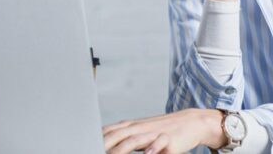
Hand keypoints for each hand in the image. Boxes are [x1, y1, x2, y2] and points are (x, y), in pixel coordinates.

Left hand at [102, 108, 225, 153]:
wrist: (190, 122)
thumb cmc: (161, 130)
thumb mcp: (139, 133)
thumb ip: (123, 138)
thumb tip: (103, 143)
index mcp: (130, 126)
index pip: (108, 132)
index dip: (95, 139)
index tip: (83, 144)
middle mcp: (139, 128)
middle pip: (117, 135)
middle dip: (103, 145)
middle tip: (91, 149)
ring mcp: (153, 133)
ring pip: (134, 141)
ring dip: (121, 149)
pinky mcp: (168, 140)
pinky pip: (158, 145)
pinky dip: (151, 149)